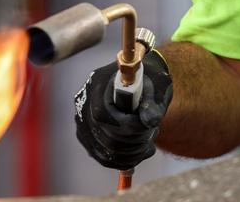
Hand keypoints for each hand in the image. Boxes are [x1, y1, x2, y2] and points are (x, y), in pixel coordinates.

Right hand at [73, 49, 172, 169]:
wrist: (136, 80)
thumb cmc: (148, 79)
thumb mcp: (156, 84)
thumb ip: (153, 103)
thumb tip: (150, 121)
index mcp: (98, 85)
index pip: (107, 116)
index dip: (133, 127)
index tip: (153, 126)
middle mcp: (84, 103)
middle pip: (107, 139)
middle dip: (136, 143)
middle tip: (152, 135)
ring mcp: (82, 121)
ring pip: (105, 153)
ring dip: (132, 154)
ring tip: (147, 142)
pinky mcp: (85, 135)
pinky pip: (103, 157)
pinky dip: (124, 160)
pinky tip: (139, 149)